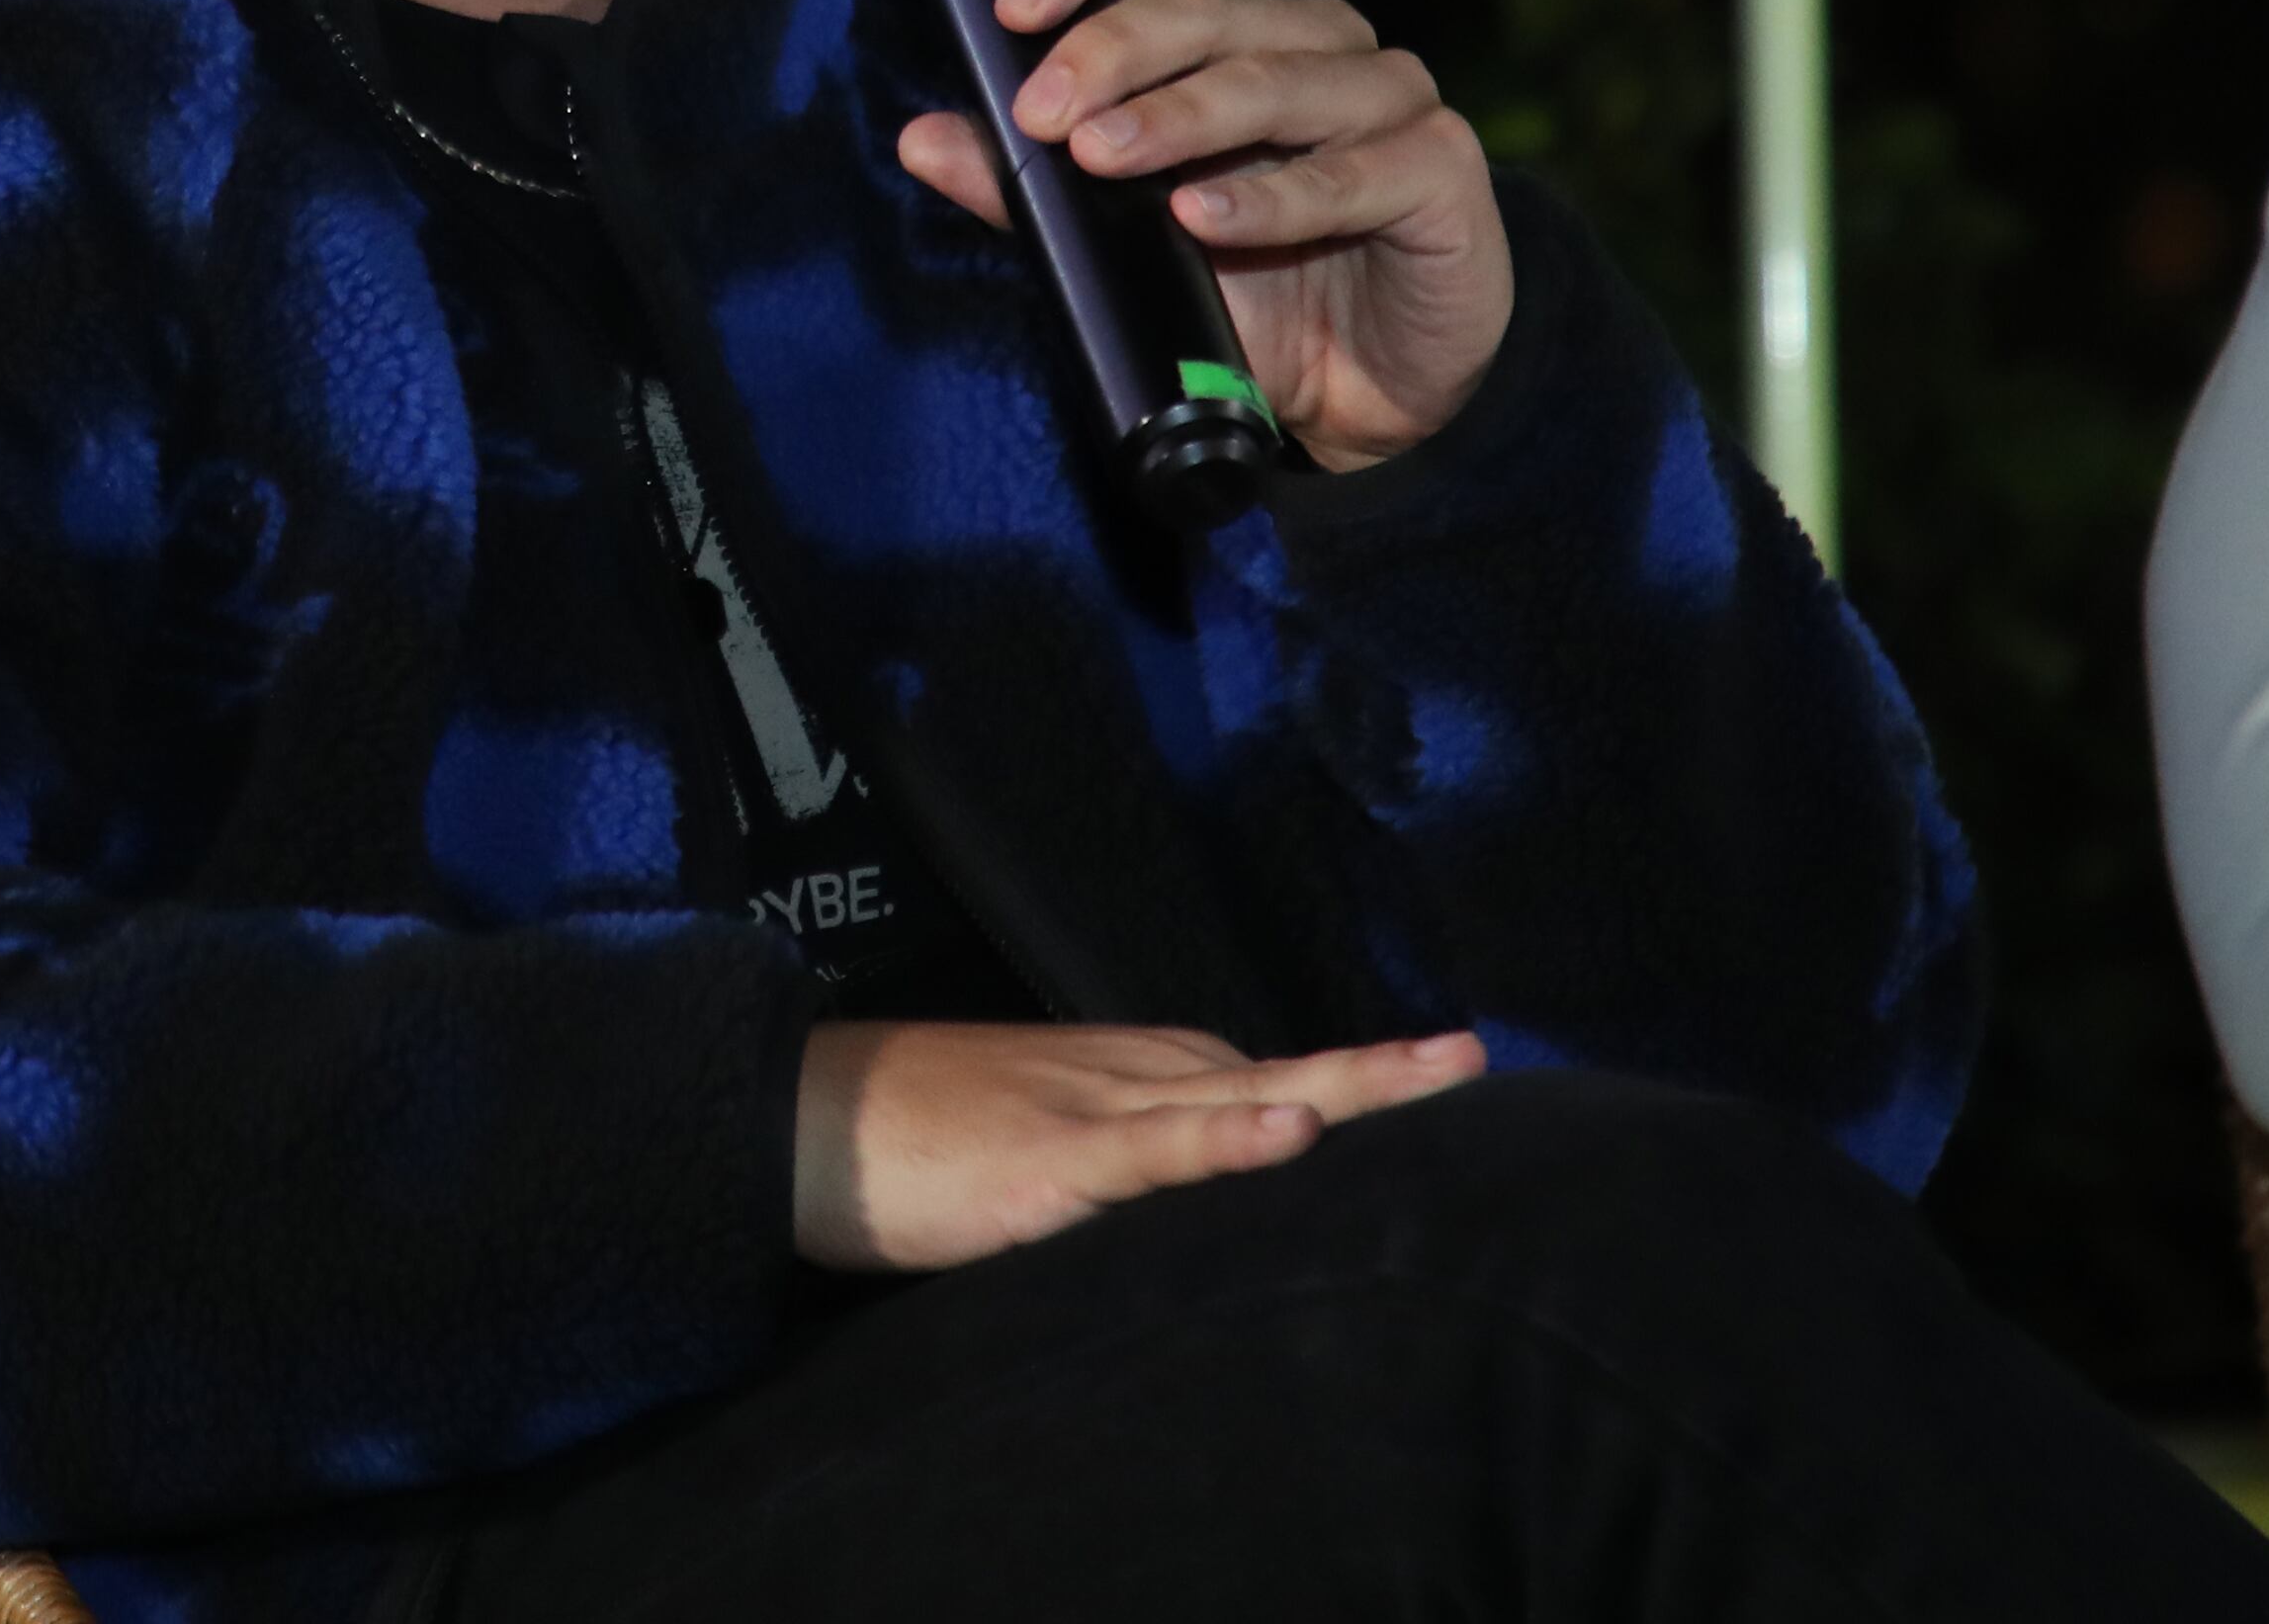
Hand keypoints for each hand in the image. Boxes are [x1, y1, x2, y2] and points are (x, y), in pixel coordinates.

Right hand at [791, 1019, 1486, 1271]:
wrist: (795, 1117)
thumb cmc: (904, 1138)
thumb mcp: (1032, 1142)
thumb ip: (1117, 1166)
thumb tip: (1185, 1208)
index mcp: (1127, 1073)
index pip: (1260, 1078)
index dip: (1348, 1086)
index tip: (1434, 1080)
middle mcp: (1129, 1074)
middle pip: (1279, 1072)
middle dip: (1380, 1074)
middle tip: (1473, 1059)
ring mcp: (1094, 1111)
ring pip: (1243, 1091)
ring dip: (1345, 1084)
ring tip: (1439, 1073)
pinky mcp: (1050, 1160)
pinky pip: (1155, 1147)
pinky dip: (1226, 1138)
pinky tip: (1291, 1128)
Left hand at [895, 0, 1513, 468]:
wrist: (1374, 397)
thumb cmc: (1253, 294)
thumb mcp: (1123, 243)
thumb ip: (1028, 188)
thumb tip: (921, 138)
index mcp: (1232, 27)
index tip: (1010, 9)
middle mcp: (1313, 41)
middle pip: (1204, 6)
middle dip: (1109, 53)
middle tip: (1041, 114)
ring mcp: (1387, 97)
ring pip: (1271, 79)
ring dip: (1179, 116)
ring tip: (1103, 155)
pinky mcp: (1440, 169)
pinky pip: (1352, 174)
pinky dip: (1273, 200)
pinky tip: (1206, 218)